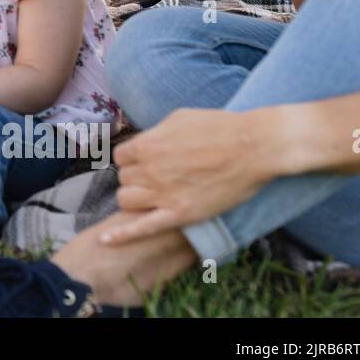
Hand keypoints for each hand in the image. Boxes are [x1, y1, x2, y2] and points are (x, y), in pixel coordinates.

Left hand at [101, 107, 276, 244]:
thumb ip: (155, 133)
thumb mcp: (178, 118)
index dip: (133, 159)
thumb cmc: (220, 127)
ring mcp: (164, 194)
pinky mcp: (181, 214)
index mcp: (147, 145)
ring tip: (154, 196)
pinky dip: (122, 235)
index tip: (146, 161)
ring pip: (126, 200)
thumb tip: (144, 141)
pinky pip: (143, 228)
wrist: (255, 146)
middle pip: (124, 179)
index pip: (121, 157)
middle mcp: (150, 170)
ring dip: (136, 198)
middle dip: (137, 178)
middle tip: (158, 177)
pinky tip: (105, 241)